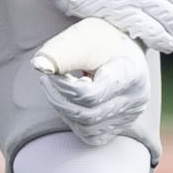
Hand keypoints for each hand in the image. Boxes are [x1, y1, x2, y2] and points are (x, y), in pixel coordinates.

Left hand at [33, 18, 150, 145]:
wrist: (122, 44)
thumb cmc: (101, 38)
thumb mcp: (82, 36)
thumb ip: (60, 52)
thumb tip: (38, 65)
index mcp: (130, 74)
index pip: (89, 95)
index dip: (62, 87)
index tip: (49, 73)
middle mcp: (135, 99)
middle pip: (87, 114)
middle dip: (59, 99)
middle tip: (47, 80)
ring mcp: (130, 115)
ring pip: (87, 128)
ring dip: (65, 110)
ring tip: (60, 88)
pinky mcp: (122, 124)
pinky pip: (92, 135)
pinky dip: (75, 122)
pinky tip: (71, 103)